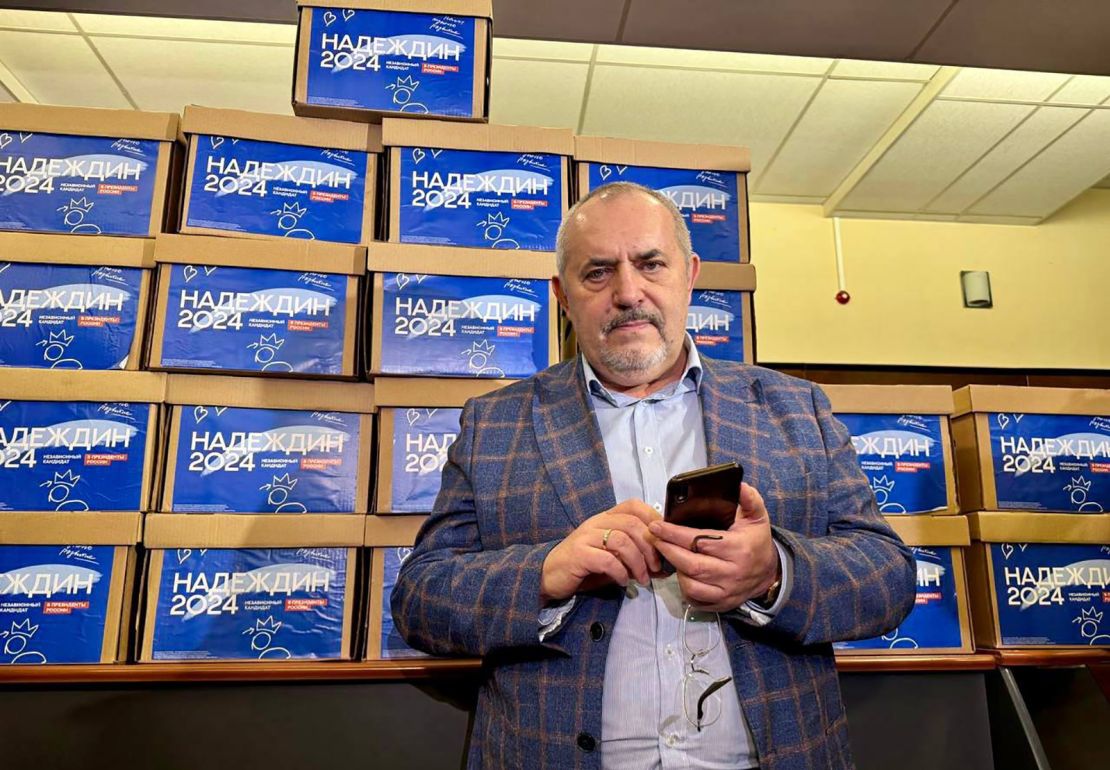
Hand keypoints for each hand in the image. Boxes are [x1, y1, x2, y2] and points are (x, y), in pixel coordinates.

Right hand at [540, 500, 663, 604]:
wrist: (547, 574)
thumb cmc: (583, 566)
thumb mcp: (611, 557)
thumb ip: (633, 555)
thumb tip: (663, 564)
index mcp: (604, 518)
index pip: (634, 506)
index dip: (653, 519)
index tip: (664, 541)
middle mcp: (595, 523)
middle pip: (632, 524)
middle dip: (650, 548)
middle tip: (656, 568)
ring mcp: (585, 537)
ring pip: (622, 540)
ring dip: (638, 562)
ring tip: (642, 579)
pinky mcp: (578, 554)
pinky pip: (607, 559)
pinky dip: (620, 572)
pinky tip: (623, 582)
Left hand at [649, 482, 778, 612]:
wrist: (770, 572)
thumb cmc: (756, 540)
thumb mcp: (757, 517)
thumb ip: (750, 500)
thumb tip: (740, 485)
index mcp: (738, 548)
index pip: (700, 540)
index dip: (675, 533)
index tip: (657, 526)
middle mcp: (732, 572)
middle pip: (692, 565)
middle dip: (668, 550)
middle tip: (654, 538)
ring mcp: (727, 591)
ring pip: (691, 584)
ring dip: (675, 569)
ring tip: (668, 553)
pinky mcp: (722, 603)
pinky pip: (696, 599)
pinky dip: (684, 588)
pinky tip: (680, 573)